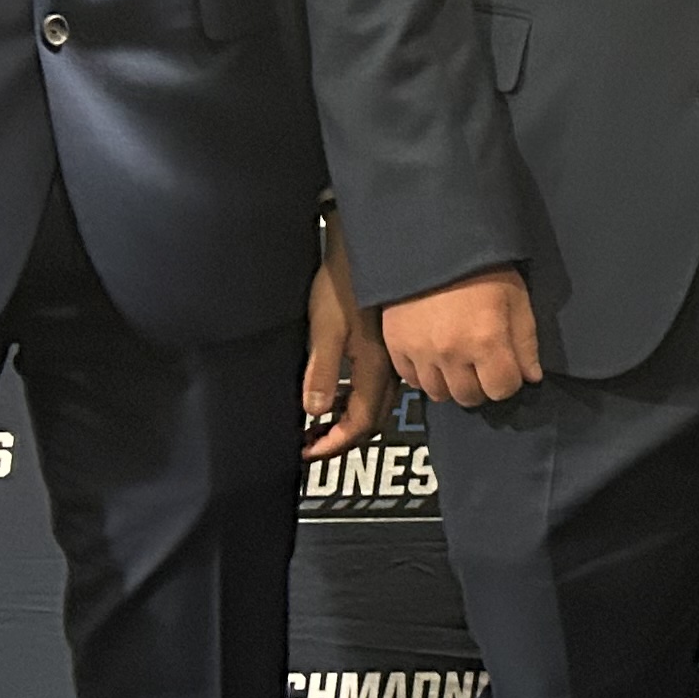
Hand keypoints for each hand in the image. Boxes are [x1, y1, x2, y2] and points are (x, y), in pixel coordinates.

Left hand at [299, 220, 392, 457]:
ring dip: (347, 419)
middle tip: (310, 443)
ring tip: (318, 423)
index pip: (359, 423)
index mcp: (375, 368)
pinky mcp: (388, 345)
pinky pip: (374, 385)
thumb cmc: (341, 284)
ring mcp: (392, 358)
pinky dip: (353, 399)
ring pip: (375, 403)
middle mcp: (390, 369)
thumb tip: (315, 412)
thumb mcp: (325, 328)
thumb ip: (321, 372)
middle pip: (372, 420)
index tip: (306, 452)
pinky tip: (335, 391)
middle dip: (341, 438)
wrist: (365, 245)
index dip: (333, 444)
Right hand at [389, 267, 542, 406]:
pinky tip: (432, 356)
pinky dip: (424, 374)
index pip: (502, 389)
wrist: (434, 244)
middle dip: (480, 386)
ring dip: (451, 383)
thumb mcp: (516, 298)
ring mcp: (420, 352)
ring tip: (456, 362)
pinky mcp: (396, 346)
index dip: (508, 381)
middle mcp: (452, 353)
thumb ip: (525, 342)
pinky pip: (410, 380)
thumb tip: (530, 377)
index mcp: (486, 341)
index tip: (505, 367)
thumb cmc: (483, 269)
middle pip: (469, 397)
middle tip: (480, 365)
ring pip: (438, 393)